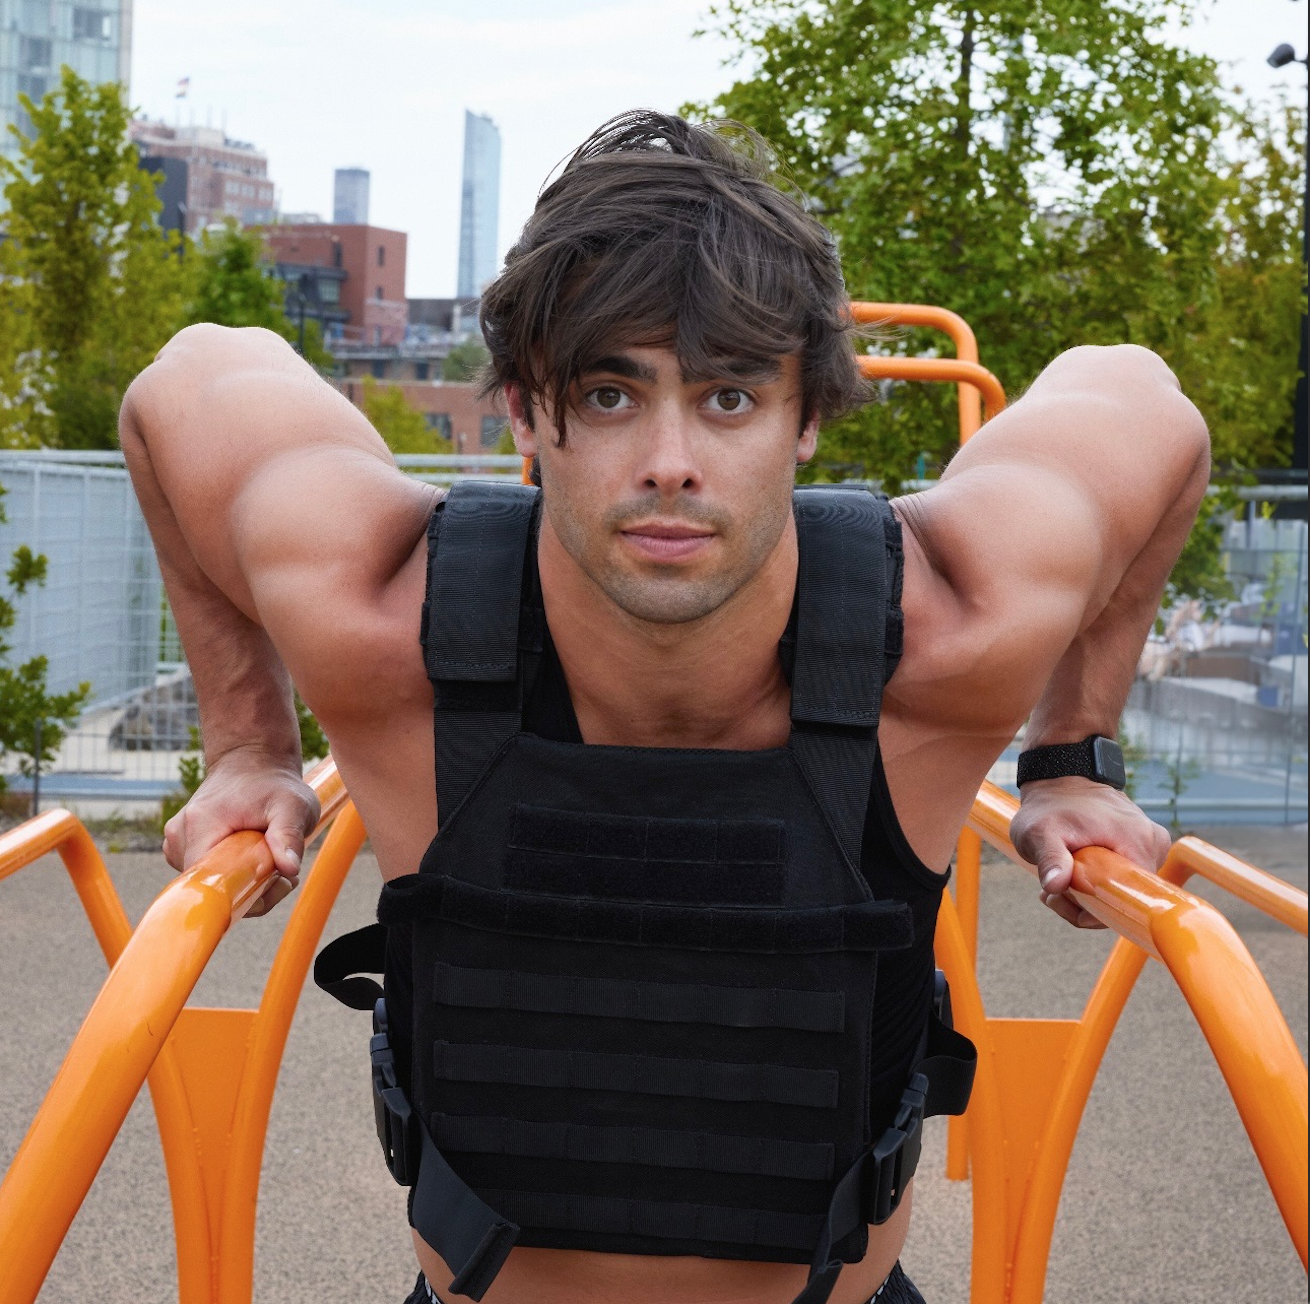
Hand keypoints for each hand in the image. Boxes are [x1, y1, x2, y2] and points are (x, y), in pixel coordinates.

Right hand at [162, 745, 319, 917]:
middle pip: (210, 888)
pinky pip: (208, 875)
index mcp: (199, 826)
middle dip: (251, 889)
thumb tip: (289, 869)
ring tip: (271, 857)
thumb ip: (289, 835)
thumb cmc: (274, 783)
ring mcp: (178, 842)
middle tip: (283, 869)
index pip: (208, 884)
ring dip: (245, 882)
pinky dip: (234, 874)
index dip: (243, 896)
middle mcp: (180, 836)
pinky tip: (255, 856)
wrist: (252, 761)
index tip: (274, 882)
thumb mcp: (293, 804)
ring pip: (210, 884)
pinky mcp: (183, 846)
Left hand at [1009, 777, 1170, 927]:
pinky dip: (1093, 880)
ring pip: (1121, 891)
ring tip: (1057, 874)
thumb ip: (1050, 858)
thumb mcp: (1039, 832)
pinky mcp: (1142, 845)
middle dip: (1084, 902)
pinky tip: (1068, 870)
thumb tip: (1056, 886)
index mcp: (1139, 843)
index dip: (1093, 910)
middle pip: (1125, 898)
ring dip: (1085, 892)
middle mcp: (1154, 845)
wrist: (1059, 777)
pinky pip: (1121, 877)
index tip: (1062, 896)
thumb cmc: (1049, 805)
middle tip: (1052, 887)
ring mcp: (1150, 845)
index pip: (1129, 901)